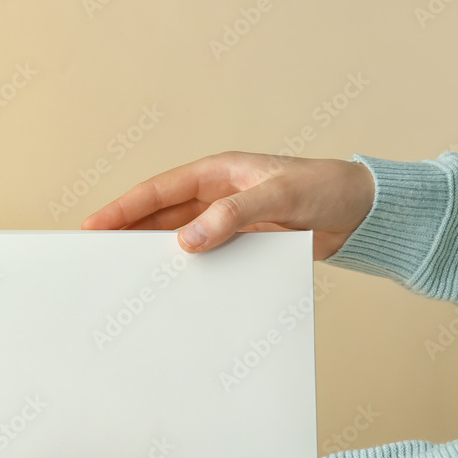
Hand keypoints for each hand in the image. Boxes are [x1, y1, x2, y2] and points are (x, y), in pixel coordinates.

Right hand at [81, 150, 375, 260]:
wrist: (363, 213)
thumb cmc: (327, 188)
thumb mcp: (281, 195)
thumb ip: (234, 215)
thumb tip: (189, 240)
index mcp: (218, 172)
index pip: (158, 190)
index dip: (123, 208)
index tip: (94, 225)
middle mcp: (216, 196)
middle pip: (159, 215)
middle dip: (127, 232)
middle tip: (96, 255)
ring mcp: (227, 221)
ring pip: (178, 237)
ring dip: (153, 253)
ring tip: (125, 274)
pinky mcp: (241, 244)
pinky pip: (204, 256)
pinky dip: (186, 268)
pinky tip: (174, 285)